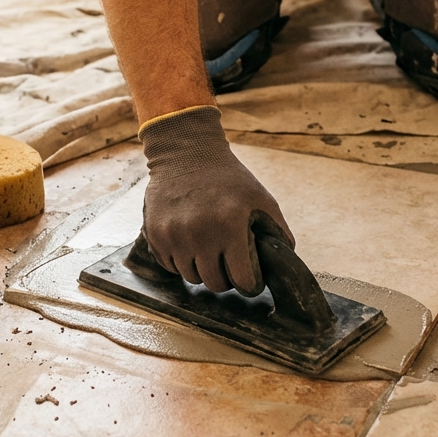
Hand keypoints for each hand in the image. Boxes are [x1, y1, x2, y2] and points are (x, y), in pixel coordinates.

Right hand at [138, 106, 293, 293]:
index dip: (249, 283)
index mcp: (230, 225)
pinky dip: (182, 261)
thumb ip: (277, 232)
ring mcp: (174, 235)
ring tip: (209, 249)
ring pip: (191, 277)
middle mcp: (199, 233)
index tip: (249, 277)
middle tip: (228, 263)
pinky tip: (190, 242)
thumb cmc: (229, 178)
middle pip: (215, 283)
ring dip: (202, 269)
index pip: (242, 280)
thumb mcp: (262, 199)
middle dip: (226, 278)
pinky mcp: (155, 235)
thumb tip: (282, 265)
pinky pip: (171, 267)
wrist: (185, 153)